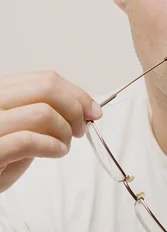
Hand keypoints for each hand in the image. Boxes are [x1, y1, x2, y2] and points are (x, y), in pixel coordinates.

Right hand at [0, 71, 102, 192]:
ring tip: (64, 145)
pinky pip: (29, 141)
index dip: (76, 93)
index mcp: (0, 91)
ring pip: (43, 113)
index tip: (92, 109)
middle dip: (74, 108)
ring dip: (64, 131)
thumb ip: (42, 113)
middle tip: (81, 128)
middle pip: (47, 88)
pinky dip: (53, 147)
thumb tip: (82, 108)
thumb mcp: (20, 128)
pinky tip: (57, 152)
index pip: (45, 79)